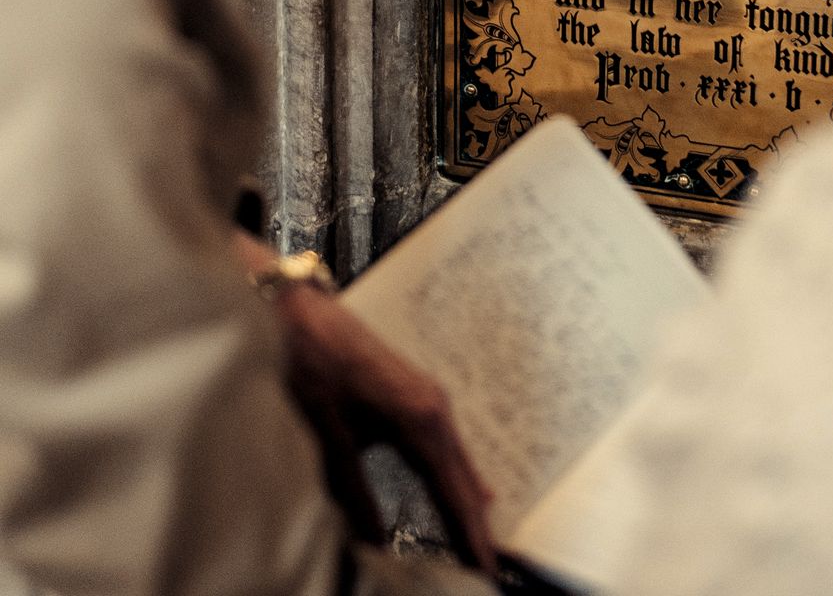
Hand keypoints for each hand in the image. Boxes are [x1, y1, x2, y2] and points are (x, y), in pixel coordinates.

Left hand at [234, 237, 495, 575]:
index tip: (485, 568)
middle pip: (462, 477)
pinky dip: (453, 472)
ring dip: (465, 498)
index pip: (454, 491)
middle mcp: (433, 405)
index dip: (470, 534)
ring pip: (455, 459)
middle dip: (474, 523)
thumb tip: (371, 541)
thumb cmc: (314, 364)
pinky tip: (460, 486)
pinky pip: (444, 442)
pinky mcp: (413, 391)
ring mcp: (426, 395)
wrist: (299, 312)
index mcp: (420, 418)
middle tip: (485, 564)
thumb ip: (354, 494)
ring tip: (476, 539)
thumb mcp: (331, 438)